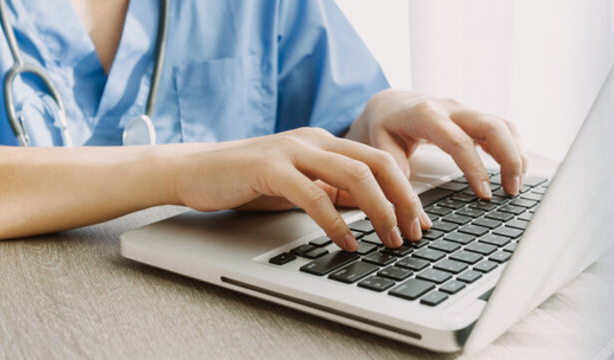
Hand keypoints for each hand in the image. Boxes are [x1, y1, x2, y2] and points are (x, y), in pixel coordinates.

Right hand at [166, 128, 427, 250]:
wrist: (192, 170)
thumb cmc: (244, 180)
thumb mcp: (298, 184)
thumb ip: (332, 191)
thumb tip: (370, 209)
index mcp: (325, 141)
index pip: (380, 161)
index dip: (406, 191)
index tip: (421, 220)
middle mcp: (314, 140)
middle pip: (377, 165)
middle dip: (404, 201)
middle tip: (415, 232)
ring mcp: (293, 150)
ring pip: (355, 176)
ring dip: (379, 212)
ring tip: (390, 239)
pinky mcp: (270, 168)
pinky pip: (315, 195)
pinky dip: (337, 223)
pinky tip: (347, 243)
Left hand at [345, 89, 528, 197]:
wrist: (390, 103)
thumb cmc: (385, 126)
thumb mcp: (380, 148)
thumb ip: (396, 177)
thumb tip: (415, 216)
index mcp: (426, 115)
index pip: (458, 141)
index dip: (475, 168)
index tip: (485, 195)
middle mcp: (451, 108)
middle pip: (493, 126)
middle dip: (509, 158)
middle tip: (512, 190)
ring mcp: (466, 111)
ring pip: (503, 125)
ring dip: (516, 154)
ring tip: (517, 184)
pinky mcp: (475, 118)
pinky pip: (503, 128)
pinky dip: (514, 147)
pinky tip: (516, 169)